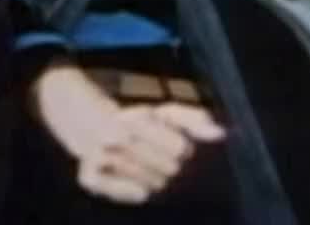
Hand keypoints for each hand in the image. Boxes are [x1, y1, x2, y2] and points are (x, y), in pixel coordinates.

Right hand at [75, 102, 225, 203]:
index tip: (175, 145)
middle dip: (170, 167)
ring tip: (149, 170)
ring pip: (152, 185)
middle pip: (168, 170)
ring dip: (156, 181)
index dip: (182, 149)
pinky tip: (140, 190)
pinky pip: (126, 195)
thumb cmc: (139, 124)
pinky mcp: (89, 178)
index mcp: (138, 119)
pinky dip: (134, 193)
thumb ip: (194, 119)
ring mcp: (101, 157)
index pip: (179, 148)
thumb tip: (220, 133)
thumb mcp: (164, 114)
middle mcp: (117, 136)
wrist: (90, 124)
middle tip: (158, 159)